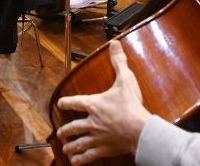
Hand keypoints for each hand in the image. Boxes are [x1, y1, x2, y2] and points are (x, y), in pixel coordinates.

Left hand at [56, 41, 150, 164]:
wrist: (140, 130)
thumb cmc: (131, 106)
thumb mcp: (125, 80)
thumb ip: (118, 62)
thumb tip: (114, 44)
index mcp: (93, 104)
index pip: (74, 102)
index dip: (65, 102)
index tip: (60, 104)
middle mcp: (91, 122)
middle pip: (72, 127)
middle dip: (65, 130)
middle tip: (60, 132)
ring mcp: (96, 137)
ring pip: (77, 143)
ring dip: (70, 146)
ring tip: (65, 148)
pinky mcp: (103, 149)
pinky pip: (88, 156)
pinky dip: (80, 159)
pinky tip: (76, 161)